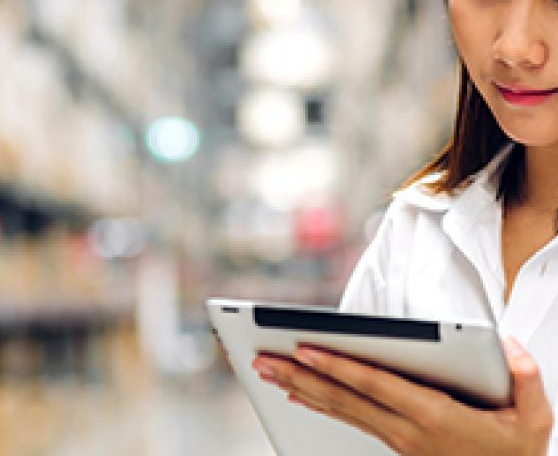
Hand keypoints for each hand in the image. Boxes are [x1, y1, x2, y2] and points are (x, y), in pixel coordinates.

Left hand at [252, 337, 552, 455]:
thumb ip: (525, 377)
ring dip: (299, 388)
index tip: (304, 349)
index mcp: (433, 416)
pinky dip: (319, 405)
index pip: (375, 385)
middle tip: (260, 360)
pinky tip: (298, 396)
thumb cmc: (516, 451)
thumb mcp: (535, 417)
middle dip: (298, 376)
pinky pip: (348, 420)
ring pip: (339, 408)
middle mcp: (405, 428)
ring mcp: (395, 439)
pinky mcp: (392, 442)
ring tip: (267, 371)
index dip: (338, 366)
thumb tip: (508, 344)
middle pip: (342, 397)